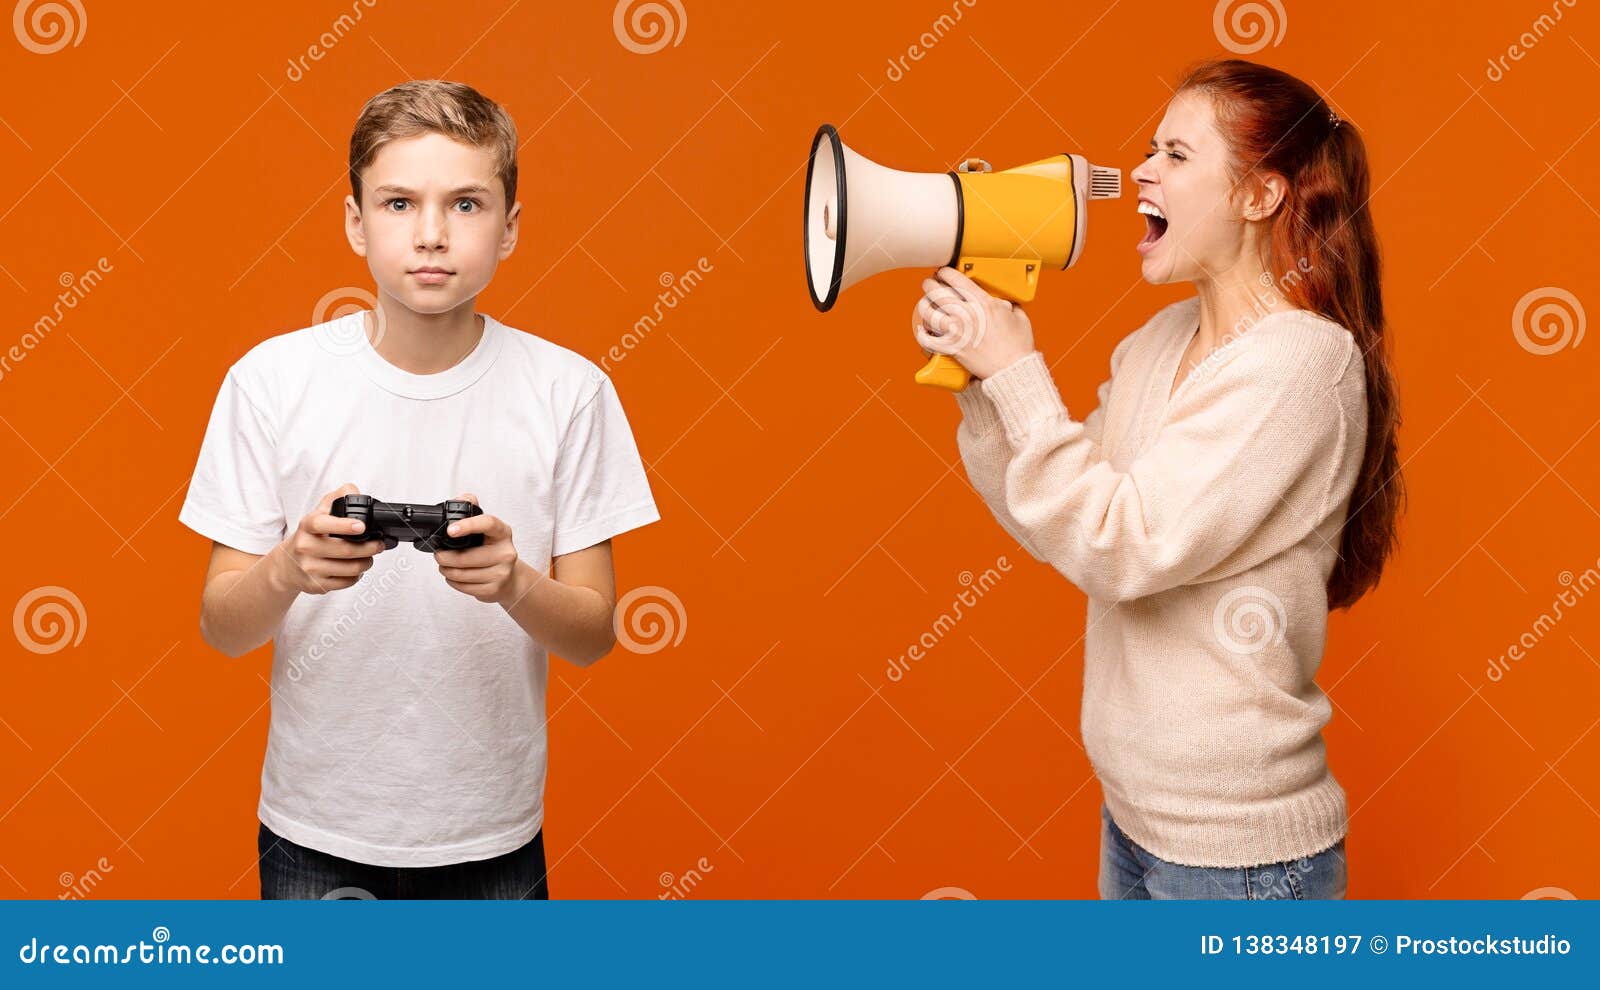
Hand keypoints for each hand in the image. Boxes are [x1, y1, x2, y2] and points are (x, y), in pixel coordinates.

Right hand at [272, 482, 385, 594]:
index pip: (322, 524)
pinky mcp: (316, 585)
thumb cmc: (309, 536)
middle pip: (346, 550)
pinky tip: (356, 568)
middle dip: (369, 547)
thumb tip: (353, 491)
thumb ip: (336, 499)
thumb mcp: (318, 514)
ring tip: (369, 557)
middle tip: (378, 544)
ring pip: (350, 568)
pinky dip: (357, 575)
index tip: (361, 526)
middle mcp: (306, 547)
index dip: (343, 525)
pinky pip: (347, 582)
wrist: (287, 565)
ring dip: (367, 562)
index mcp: (307, 526)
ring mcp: (310, 568)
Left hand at [434, 493, 524, 604]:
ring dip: (446, 570)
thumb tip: (460, 499)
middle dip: (444, 557)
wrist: (510, 578)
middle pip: (466, 557)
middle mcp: (505, 552)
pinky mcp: (494, 589)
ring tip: (446, 566)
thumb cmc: (493, 550)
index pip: (488, 524)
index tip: (450, 530)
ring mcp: (501, 572)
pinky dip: (453, 582)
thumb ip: (472, 509)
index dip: (468, 525)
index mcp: (502, 532)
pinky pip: (464, 587)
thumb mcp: (487, 529)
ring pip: (461, 574)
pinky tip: (455, 577)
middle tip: (439, 554)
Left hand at [912, 266, 1034, 381]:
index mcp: (983, 303)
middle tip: (930, 284)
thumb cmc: (1018, 345)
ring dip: (924, 305)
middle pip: (937, 292)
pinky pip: (927, 339)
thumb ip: (1007, 303)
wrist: (1012, 369)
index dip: (945, 272)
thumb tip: (1001, 299)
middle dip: (930, 284)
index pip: (956, 279)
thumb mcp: (1018, 315)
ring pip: (928, 312)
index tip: (943, 272)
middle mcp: (966, 314)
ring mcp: (956, 332)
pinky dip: (922, 333)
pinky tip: (922, 328)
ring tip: (925, 303)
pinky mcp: (951, 348)